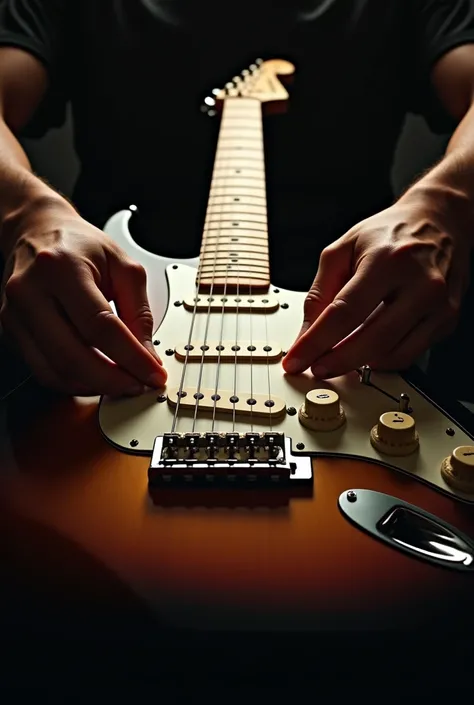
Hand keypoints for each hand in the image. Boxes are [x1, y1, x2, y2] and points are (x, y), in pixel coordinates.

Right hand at [0, 203, 166, 395]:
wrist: (37, 230)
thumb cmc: (79, 245)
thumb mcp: (123, 266)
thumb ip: (139, 312)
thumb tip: (147, 356)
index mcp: (61, 268)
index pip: (100, 326)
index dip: (131, 357)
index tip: (153, 373)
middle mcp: (30, 292)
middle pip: (72, 356)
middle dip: (111, 381)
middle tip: (138, 385)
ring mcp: (15, 315)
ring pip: (55, 371)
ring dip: (93, 386)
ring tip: (121, 383)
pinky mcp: (11, 332)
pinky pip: (44, 370)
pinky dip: (74, 381)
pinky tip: (96, 377)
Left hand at [283, 200, 470, 377]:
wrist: (439, 221)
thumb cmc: (388, 234)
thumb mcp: (343, 249)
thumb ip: (320, 293)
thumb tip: (307, 335)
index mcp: (388, 260)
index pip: (345, 313)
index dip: (316, 342)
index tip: (296, 360)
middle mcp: (419, 284)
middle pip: (372, 340)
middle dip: (337, 362)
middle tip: (316, 367)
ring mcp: (439, 304)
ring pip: (392, 355)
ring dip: (360, 363)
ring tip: (340, 355)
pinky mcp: (448, 320)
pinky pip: (409, 353)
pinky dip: (383, 358)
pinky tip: (367, 348)